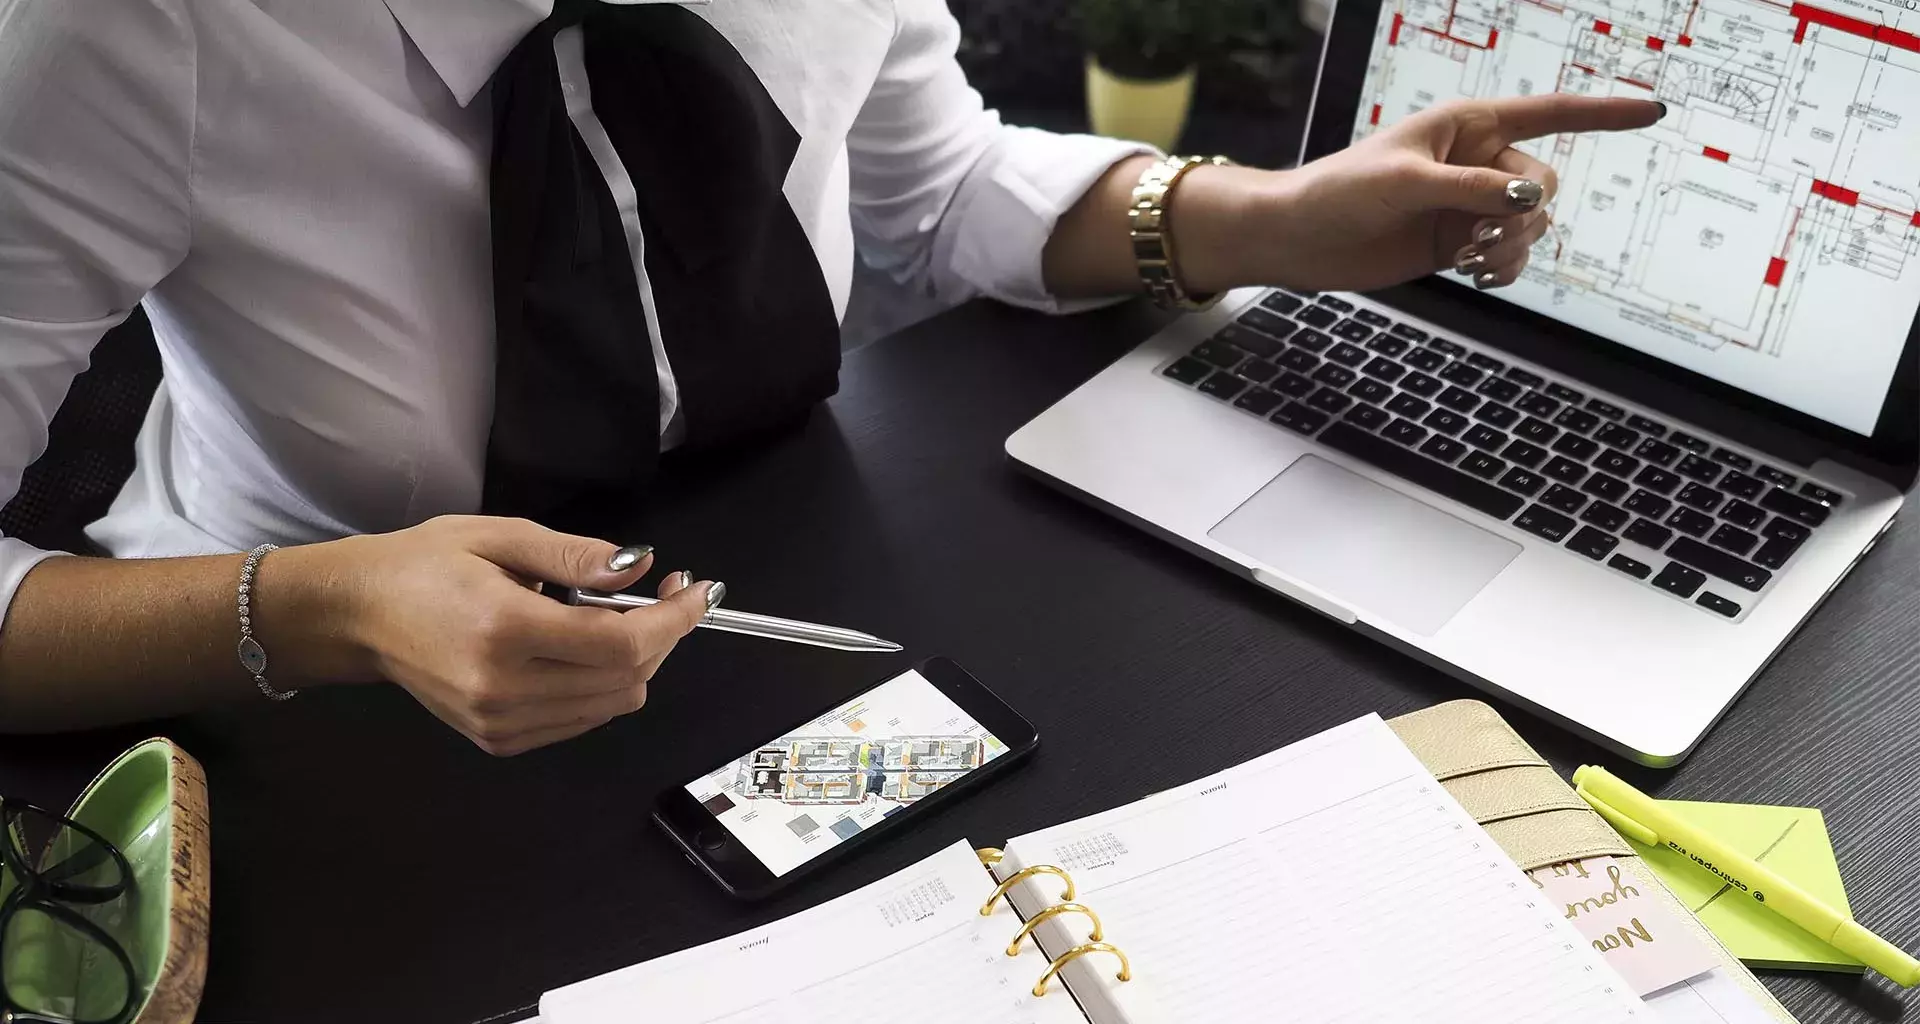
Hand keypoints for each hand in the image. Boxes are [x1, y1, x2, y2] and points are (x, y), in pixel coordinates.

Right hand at [268, 516, 714, 755]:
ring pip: (612, 704)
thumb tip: (639, 567)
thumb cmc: (425, 565)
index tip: (698, 591)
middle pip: (627, 678)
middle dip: (661, 636)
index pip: (621, 644)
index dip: (672, 620)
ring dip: (634, 663)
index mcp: (505, 630)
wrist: (359, 616)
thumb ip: (575, 556)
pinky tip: (582, 650)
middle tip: (663, 594)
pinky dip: (601, 686)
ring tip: (615, 619)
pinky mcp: (498, 740)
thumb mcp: (501, 537)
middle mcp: (505, 688)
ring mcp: (501, 723)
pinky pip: (582, 720)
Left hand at [1234, 96, 1661, 292]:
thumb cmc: (1342, 192)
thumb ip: (1472, 189)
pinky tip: (1480, 278)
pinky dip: (1505, 269)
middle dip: (1523, 215)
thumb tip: (1529, 199)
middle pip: (1544, 184)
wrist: (1301, 239)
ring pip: (1531, 226)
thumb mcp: (1407, 183)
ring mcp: (1471, 205)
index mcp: (1469, 125)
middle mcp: (1478, 162)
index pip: (1551, 113)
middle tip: (1478, 239)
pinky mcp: (1460, 243)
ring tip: (1468, 260)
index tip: (1653, 110)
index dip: (1604, 113)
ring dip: (1511, 247)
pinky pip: (1510, 257)